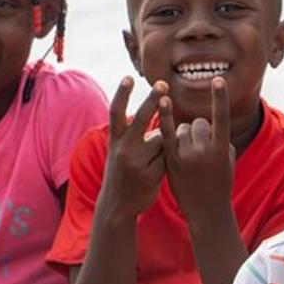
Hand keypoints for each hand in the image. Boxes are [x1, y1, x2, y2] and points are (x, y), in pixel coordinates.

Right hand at [100, 77, 168, 221]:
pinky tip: (156, 172)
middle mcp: (123, 150)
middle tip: (163, 83)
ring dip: (164, 146)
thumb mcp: (120, 152)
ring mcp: (137, 162)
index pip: (117, 113)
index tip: (128, 77)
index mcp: (115, 142)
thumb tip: (158, 114)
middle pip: (141, 119)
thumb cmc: (124, 172)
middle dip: (153, 100)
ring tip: (152, 162)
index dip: (122, 94)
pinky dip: (168, 160)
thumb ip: (133, 135)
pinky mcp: (151, 174)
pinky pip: (168, 157)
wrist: (118, 206)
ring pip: (162, 140)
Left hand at [159, 77, 234, 220]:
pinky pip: (166, 134)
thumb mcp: (228, 161)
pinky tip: (161, 100)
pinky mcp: (171, 161)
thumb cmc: (221, 184)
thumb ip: (220, 139)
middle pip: (199, 123)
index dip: (220, 98)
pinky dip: (165, 117)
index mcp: (222, 149)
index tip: (218, 79)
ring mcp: (185, 156)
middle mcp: (203, 151)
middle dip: (200, 130)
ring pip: (183, 129)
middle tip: (202, 150)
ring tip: (190, 158)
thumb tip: (208, 123)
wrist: (206, 210)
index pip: (221, 118)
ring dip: (185, 136)